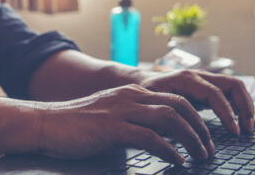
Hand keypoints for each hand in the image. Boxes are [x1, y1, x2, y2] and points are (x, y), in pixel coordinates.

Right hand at [37, 84, 213, 163]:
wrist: (45, 123)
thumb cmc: (75, 125)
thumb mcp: (110, 116)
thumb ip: (132, 121)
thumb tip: (156, 138)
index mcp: (131, 92)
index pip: (174, 98)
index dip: (195, 117)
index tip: (204, 136)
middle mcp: (130, 97)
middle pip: (178, 105)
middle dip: (200, 127)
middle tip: (209, 147)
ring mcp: (122, 110)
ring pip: (170, 118)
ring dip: (191, 138)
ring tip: (200, 156)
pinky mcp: (112, 128)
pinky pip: (150, 137)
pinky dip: (169, 150)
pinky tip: (178, 161)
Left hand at [139, 70, 254, 134]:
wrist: (140, 82)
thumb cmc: (146, 93)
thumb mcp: (155, 104)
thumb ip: (171, 115)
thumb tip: (186, 134)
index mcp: (187, 79)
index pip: (215, 93)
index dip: (227, 113)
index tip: (234, 131)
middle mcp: (200, 76)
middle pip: (233, 85)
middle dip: (244, 106)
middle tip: (247, 128)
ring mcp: (205, 80)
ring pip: (234, 88)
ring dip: (245, 106)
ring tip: (248, 127)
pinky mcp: (207, 88)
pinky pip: (229, 94)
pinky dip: (238, 107)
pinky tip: (241, 122)